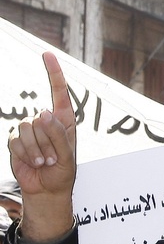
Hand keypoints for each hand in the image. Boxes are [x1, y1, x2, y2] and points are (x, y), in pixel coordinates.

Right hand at [8, 53, 76, 240]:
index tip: (47, 54)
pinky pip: (15, 141)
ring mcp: (29, 130)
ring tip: (44, 161)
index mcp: (64, 119)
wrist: (46, 189)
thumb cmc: (62, 171)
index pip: (59, 91)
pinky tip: (33, 163)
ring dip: (36, 149)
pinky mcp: (15, 141)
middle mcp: (45, 120)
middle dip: (47, 140)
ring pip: (26, 128)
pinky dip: (25, 154)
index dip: (53, 72)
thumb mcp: (67, 154)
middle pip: (40, 118)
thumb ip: (58, 134)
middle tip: (53, 157)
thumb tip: (43, 112)